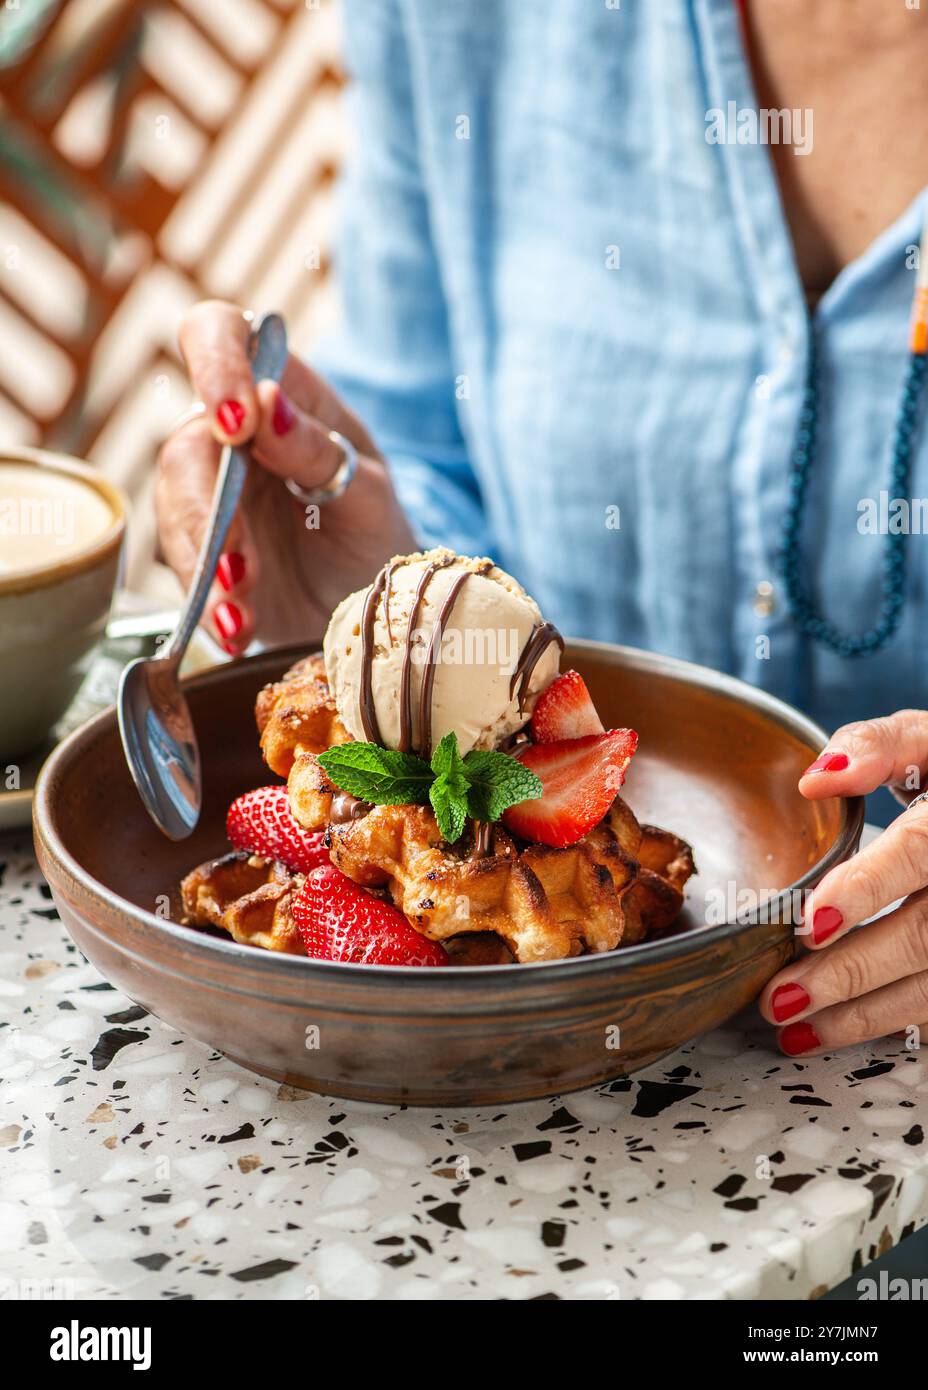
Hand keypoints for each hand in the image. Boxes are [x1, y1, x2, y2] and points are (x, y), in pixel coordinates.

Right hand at [156, 301, 415, 651]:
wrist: (375, 605)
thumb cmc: (375, 530)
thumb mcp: (368, 492)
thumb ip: (319, 450)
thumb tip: (266, 403)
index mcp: (280, 391)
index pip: (219, 337)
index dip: (215, 366)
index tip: (236, 423)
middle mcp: (233, 435)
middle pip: (189, 449)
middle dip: (211, 513)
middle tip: (242, 565)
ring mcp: (211, 493)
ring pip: (178, 514)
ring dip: (208, 569)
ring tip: (241, 612)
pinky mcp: (201, 550)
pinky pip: (187, 569)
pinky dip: (210, 604)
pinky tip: (236, 629)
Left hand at [759, 711, 927, 1055]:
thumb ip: (876, 747)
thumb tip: (817, 779)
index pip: (920, 851)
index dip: (867, 888)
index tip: (813, 922)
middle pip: (924, 936)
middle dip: (849, 972)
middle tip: (778, 998)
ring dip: (864, 1015)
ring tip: (795, 1029)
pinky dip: (890, 1023)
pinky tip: (836, 1030)